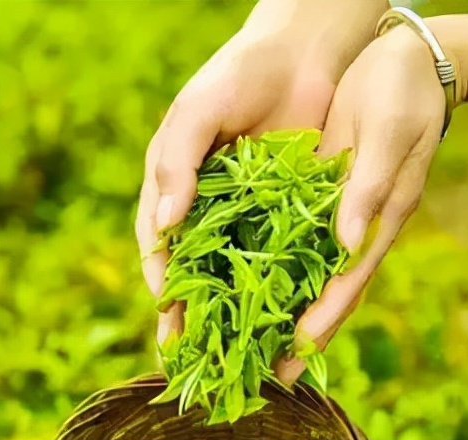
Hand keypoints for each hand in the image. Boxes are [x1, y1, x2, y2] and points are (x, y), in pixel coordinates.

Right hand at [137, 1, 387, 345]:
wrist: (306, 51)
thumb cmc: (239, 74)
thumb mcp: (196, 112)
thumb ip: (175, 164)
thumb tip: (163, 229)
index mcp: (176, 188)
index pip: (160, 248)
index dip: (164, 285)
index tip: (169, 318)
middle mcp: (210, 209)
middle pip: (197, 274)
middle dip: (194, 318)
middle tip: (192, 360)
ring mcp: (251, 215)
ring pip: (238, 276)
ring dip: (237, 317)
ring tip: (238, 356)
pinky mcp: (292, 215)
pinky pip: (284, 261)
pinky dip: (282, 292)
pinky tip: (285, 323)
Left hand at [275, 24, 446, 385]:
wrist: (404, 58)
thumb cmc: (401, 94)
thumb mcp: (389, 134)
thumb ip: (368, 189)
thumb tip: (347, 245)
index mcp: (377, 222)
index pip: (346, 285)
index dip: (321, 323)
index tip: (293, 359)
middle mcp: (354, 230)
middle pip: (325, 296)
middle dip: (296, 338)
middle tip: (263, 379)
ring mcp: (336, 218)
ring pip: (304, 278)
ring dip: (278, 314)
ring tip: (246, 350)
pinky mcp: (317, 199)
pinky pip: (289, 246)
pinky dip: (268, 273)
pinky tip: (240, 292)